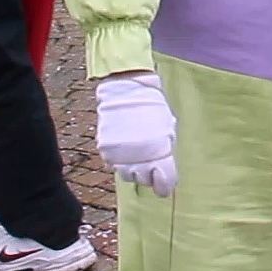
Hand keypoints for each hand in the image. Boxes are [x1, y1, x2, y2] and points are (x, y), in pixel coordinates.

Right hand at [96, 72, 176, 196]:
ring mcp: (119, 155)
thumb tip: (165, 166)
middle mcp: (138, 159)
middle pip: (143, 181)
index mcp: (159, 153)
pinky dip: (119, 159)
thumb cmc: (150, 103)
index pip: (164, 184)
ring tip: (136, 153)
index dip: (165, 185)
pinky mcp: (105, 148)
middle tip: (150, 161)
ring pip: (127, 175)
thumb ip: (166, 148)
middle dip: (148, 175)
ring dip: (133, 168)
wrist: (125, 85)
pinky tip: (124, 146)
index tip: (164, 183)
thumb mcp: (166, 124)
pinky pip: (113, 163)